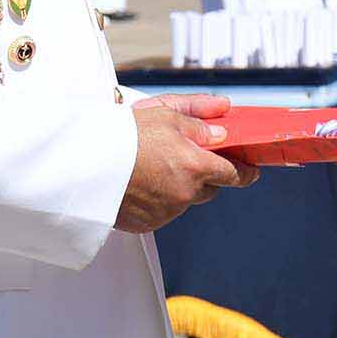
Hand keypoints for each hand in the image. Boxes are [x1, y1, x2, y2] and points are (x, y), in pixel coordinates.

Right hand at [117, 95, 258, 233]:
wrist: (85, 164)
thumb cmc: (123, 137)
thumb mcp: (166, 114)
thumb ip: (200, 118)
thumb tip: (223, 121)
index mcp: (196, 166)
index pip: (234, 174)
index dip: (244, 171)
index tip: (250, 170)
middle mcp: (186, 193)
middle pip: (210, 188)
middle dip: (204, 175)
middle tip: (183, 158)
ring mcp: (167, 211)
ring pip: (185, 200)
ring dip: (178, 187)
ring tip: (151, 166)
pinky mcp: (148, 223)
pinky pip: (163, 212)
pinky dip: (158, 200)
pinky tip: (140, 183)